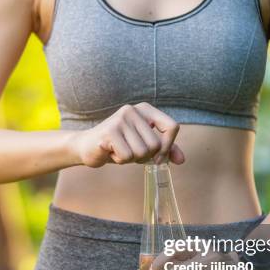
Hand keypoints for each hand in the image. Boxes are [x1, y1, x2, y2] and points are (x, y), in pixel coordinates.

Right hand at [70, 102, 184, 167]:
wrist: (87, 147)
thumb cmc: (119, 145)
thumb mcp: (144, 145)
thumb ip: (164, 150)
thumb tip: (182, 160)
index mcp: (145, 109)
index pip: (172, 127)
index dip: (167, 146)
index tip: (157, 155)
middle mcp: (133, 110)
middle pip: (157, 144)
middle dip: (145, 156)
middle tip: (130, 151)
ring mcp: (120, 119)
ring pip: (142, 152)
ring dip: (131, 159)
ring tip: (119, 150)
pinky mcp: (109, 132)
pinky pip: (127, 156)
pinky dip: (120, 160)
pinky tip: (111, 152)